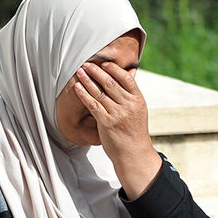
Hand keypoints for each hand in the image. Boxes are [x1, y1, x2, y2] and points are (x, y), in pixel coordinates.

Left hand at [72, 61, 161, 197]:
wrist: (134, 153)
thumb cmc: (135, 132)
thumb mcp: (139, 111)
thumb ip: (131, 94)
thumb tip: (130, 74)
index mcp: (138, 100)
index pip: (126, 78)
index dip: (114, 69)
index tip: (103, 63)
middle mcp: (128, 105)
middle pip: (110, 83)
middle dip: (97, 71)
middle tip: (87, 64)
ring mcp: (117, 114)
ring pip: (100, 92)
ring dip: (88, 80)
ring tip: (80, 71)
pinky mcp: (106, 123)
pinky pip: (93, 105)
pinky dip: (84, 94)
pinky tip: (78, 87)